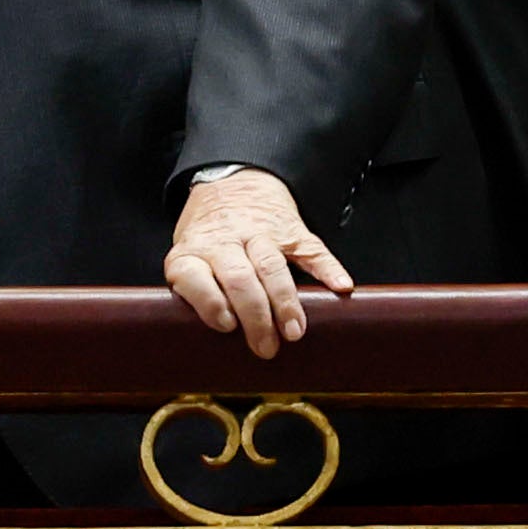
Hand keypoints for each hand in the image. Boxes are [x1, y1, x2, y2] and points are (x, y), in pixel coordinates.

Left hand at [163, 170, 353, 359]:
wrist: (232, 180)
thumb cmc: (208, 236)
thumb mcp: (188, 256)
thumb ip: (197, 293)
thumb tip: (209, 348)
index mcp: (193, 252)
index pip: (194, 277)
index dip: (210, 302)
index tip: (227, 325)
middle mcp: (224, 241)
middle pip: (238, 278)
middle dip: (255, 316)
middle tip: (267, 346)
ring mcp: (259, 234)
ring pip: (271, 266)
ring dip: (285, 301)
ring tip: (294, 331)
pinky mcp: (290, 230)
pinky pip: (312, 249)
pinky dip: (328, 269)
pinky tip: (339, 286)